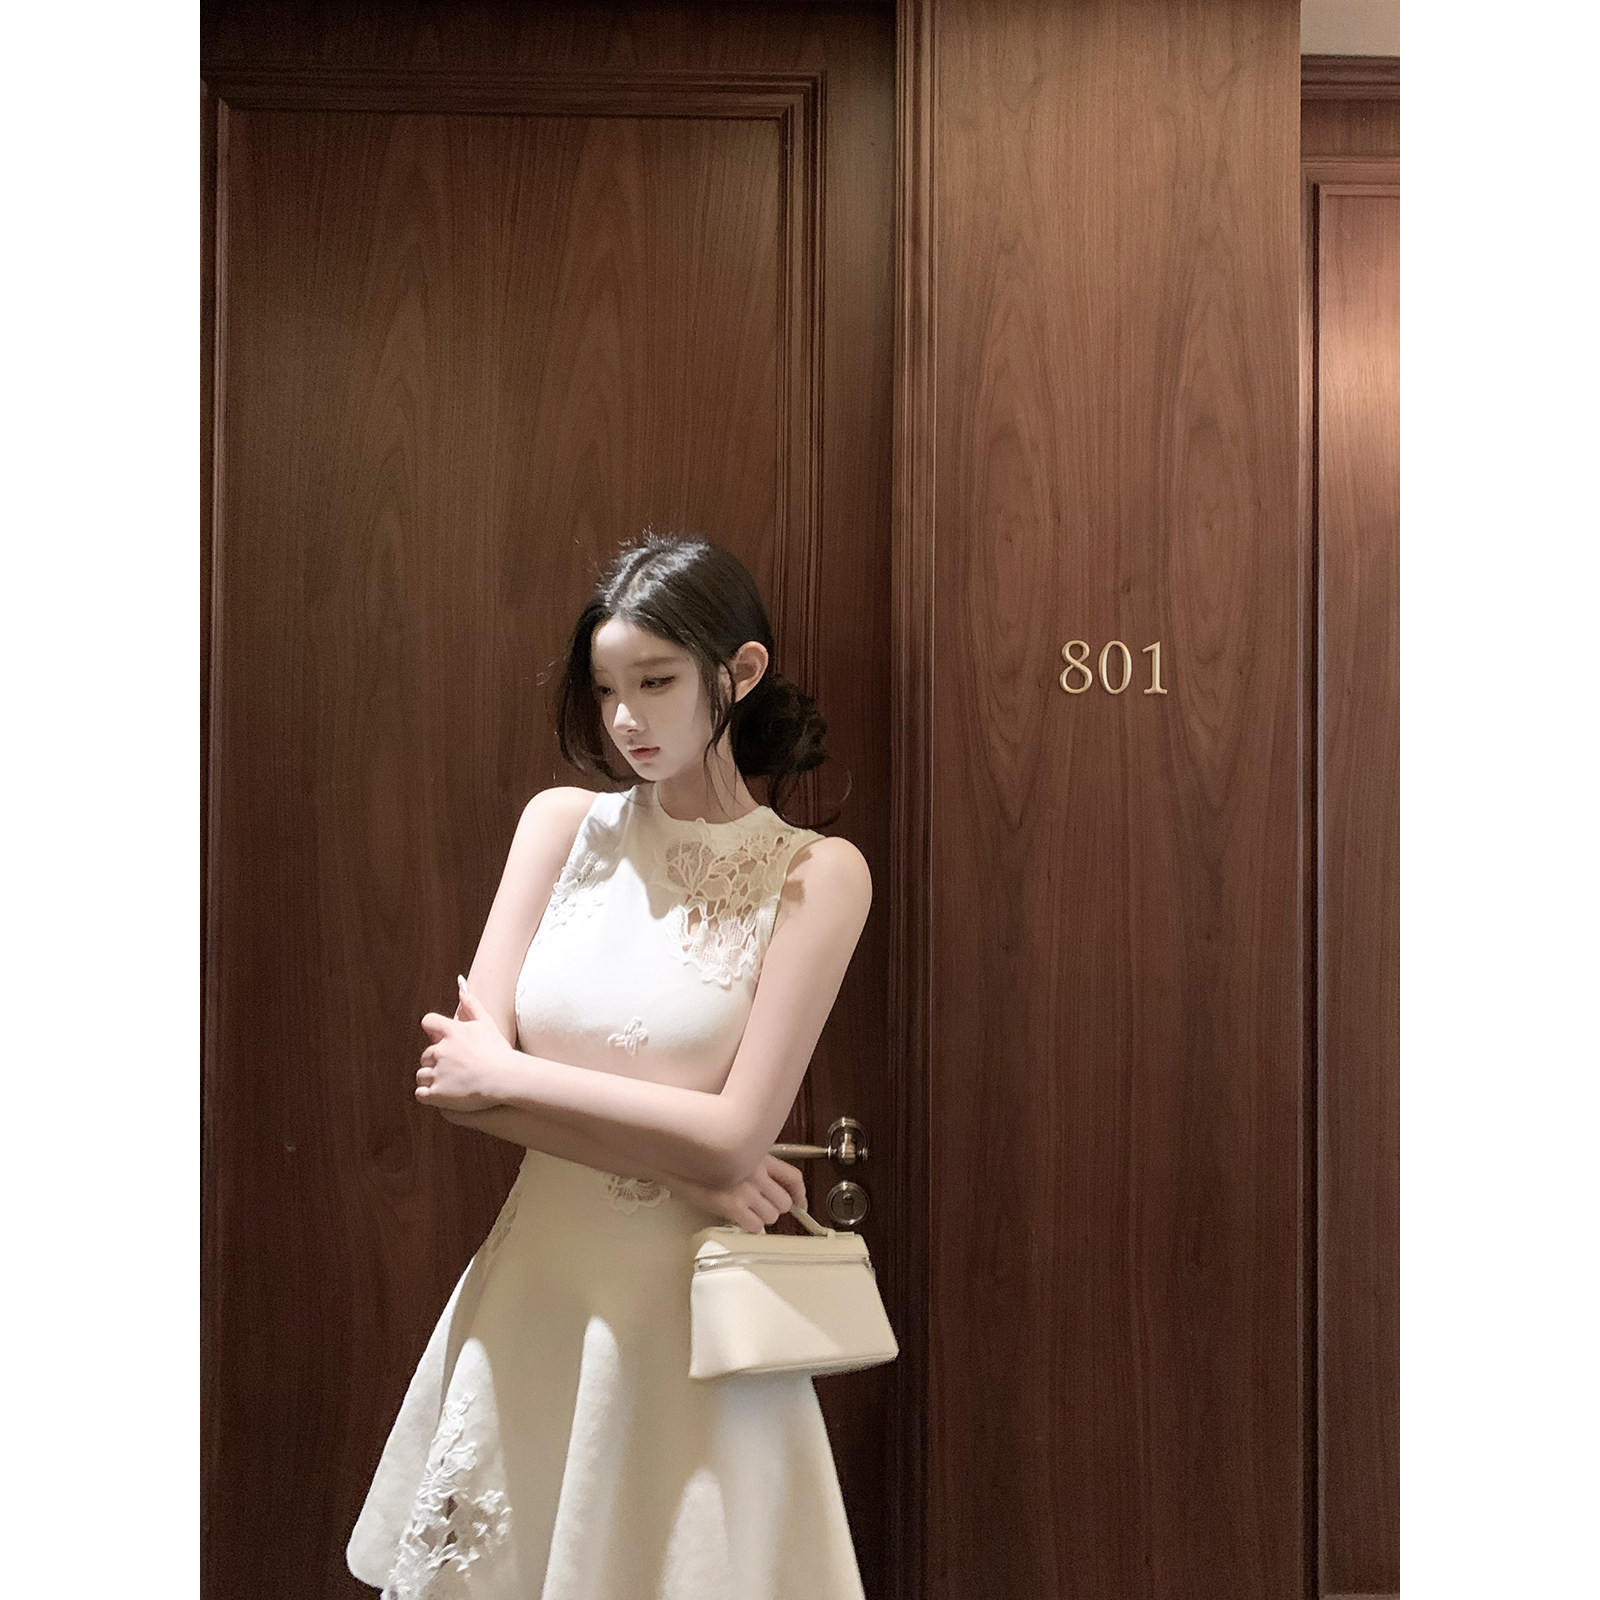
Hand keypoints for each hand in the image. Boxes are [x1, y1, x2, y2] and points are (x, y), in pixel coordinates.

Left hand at [416, 976, 512, 1111]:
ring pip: (421, 1074)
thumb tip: (462, 990)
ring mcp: (437, 1072)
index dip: (433, 1030)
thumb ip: (472, 1005)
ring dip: (431, 1077)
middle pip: (426, 1054)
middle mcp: (440, 1050)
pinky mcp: (437, 1093)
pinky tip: (443, 1094)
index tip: (442, 1038)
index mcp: (450, 1032)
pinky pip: (421, 1093)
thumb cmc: (499, 1051)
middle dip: (436, 1060)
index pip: (428, 1022)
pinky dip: (428, 1094)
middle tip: (455, 1067)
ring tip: (451, 1082)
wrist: (505, 1078)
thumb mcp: (487, 1023)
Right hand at [677, 1152, 807, 1233]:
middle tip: (760, 1208)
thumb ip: (751, 1163)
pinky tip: (740, 1220)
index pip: (792, 1177)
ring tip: (745, 1212)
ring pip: (771, 1216)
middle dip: (774, 1208)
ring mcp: (745, 1188)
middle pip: (784, 1202)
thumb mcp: (731, 1151)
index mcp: (759, 1154)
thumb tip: (766, 1186)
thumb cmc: (697, 1154)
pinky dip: (750, 1227)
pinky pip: (755, 1226)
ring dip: (761, 1218)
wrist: (671, 1156)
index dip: (800, 1194)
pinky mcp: (731, 1205)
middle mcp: (756, 1170)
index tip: (800, 1203)